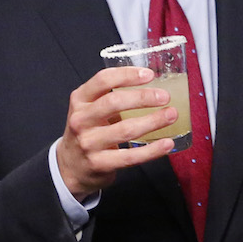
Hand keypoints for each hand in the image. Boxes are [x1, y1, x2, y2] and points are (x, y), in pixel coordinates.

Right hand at [54, 67, 177, 199]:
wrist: (70, 166)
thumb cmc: (88, 132)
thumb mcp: (90, 110)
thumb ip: (113, 97)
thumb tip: (154, 87)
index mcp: (80, 100)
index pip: (102, 80)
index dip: (127, 75)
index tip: (149, 74)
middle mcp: (81, 119)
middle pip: (114, 102)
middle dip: (143, 97)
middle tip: (165, 97)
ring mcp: (89, 143)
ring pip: (125, 129)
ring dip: (153, 121)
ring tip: (171, 115)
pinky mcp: (99, 163)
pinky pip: (130, 156)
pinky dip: (152, 150)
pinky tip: (167, 143)